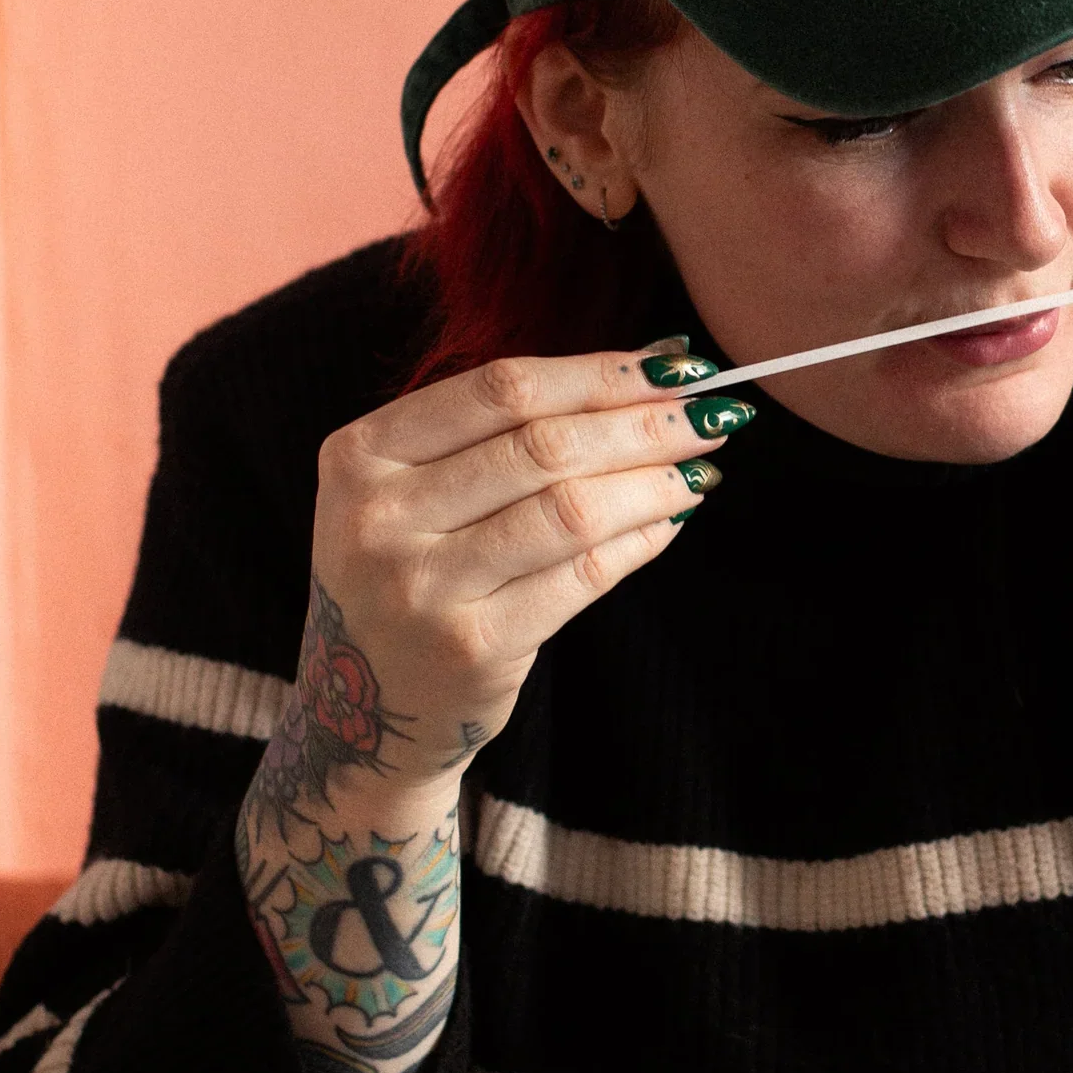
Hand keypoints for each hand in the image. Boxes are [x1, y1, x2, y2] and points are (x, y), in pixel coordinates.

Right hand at [273, 340, 747, 809]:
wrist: (367, 709)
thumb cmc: (416, 571)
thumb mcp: (415, 490)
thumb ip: (506, 429)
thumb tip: (657, 363)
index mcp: (360, 455)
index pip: (502, 390)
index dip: (601, 372)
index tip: (673, 362)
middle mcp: (378, 518)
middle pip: (543, 445)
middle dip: (644, 423)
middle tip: (712, 413)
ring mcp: (421, 588)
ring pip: (571, 510)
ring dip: (653, 482)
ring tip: (703, 468)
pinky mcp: (471, 649)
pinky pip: (581, 577)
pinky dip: (638, 542)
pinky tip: (670, 521)